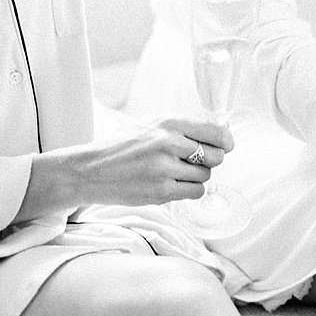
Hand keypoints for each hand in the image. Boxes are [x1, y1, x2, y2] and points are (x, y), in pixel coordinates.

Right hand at [77, 117, 233, 204]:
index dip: (225, 141)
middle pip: (215, 156)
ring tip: (173, 173)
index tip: (225, 146)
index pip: (215, 131)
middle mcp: (168, 143)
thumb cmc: (121, 147)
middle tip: (193, 162)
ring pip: (205, 176)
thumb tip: (221, 134)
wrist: (90, 170)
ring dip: (196, 177)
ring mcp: (164, 168)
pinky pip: (195, 192)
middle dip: (210, 161)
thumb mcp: (150, 125)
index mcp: (168, 123)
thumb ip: (182, 129)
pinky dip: (189, 190)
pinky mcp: (161, 191)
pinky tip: (172, 184)